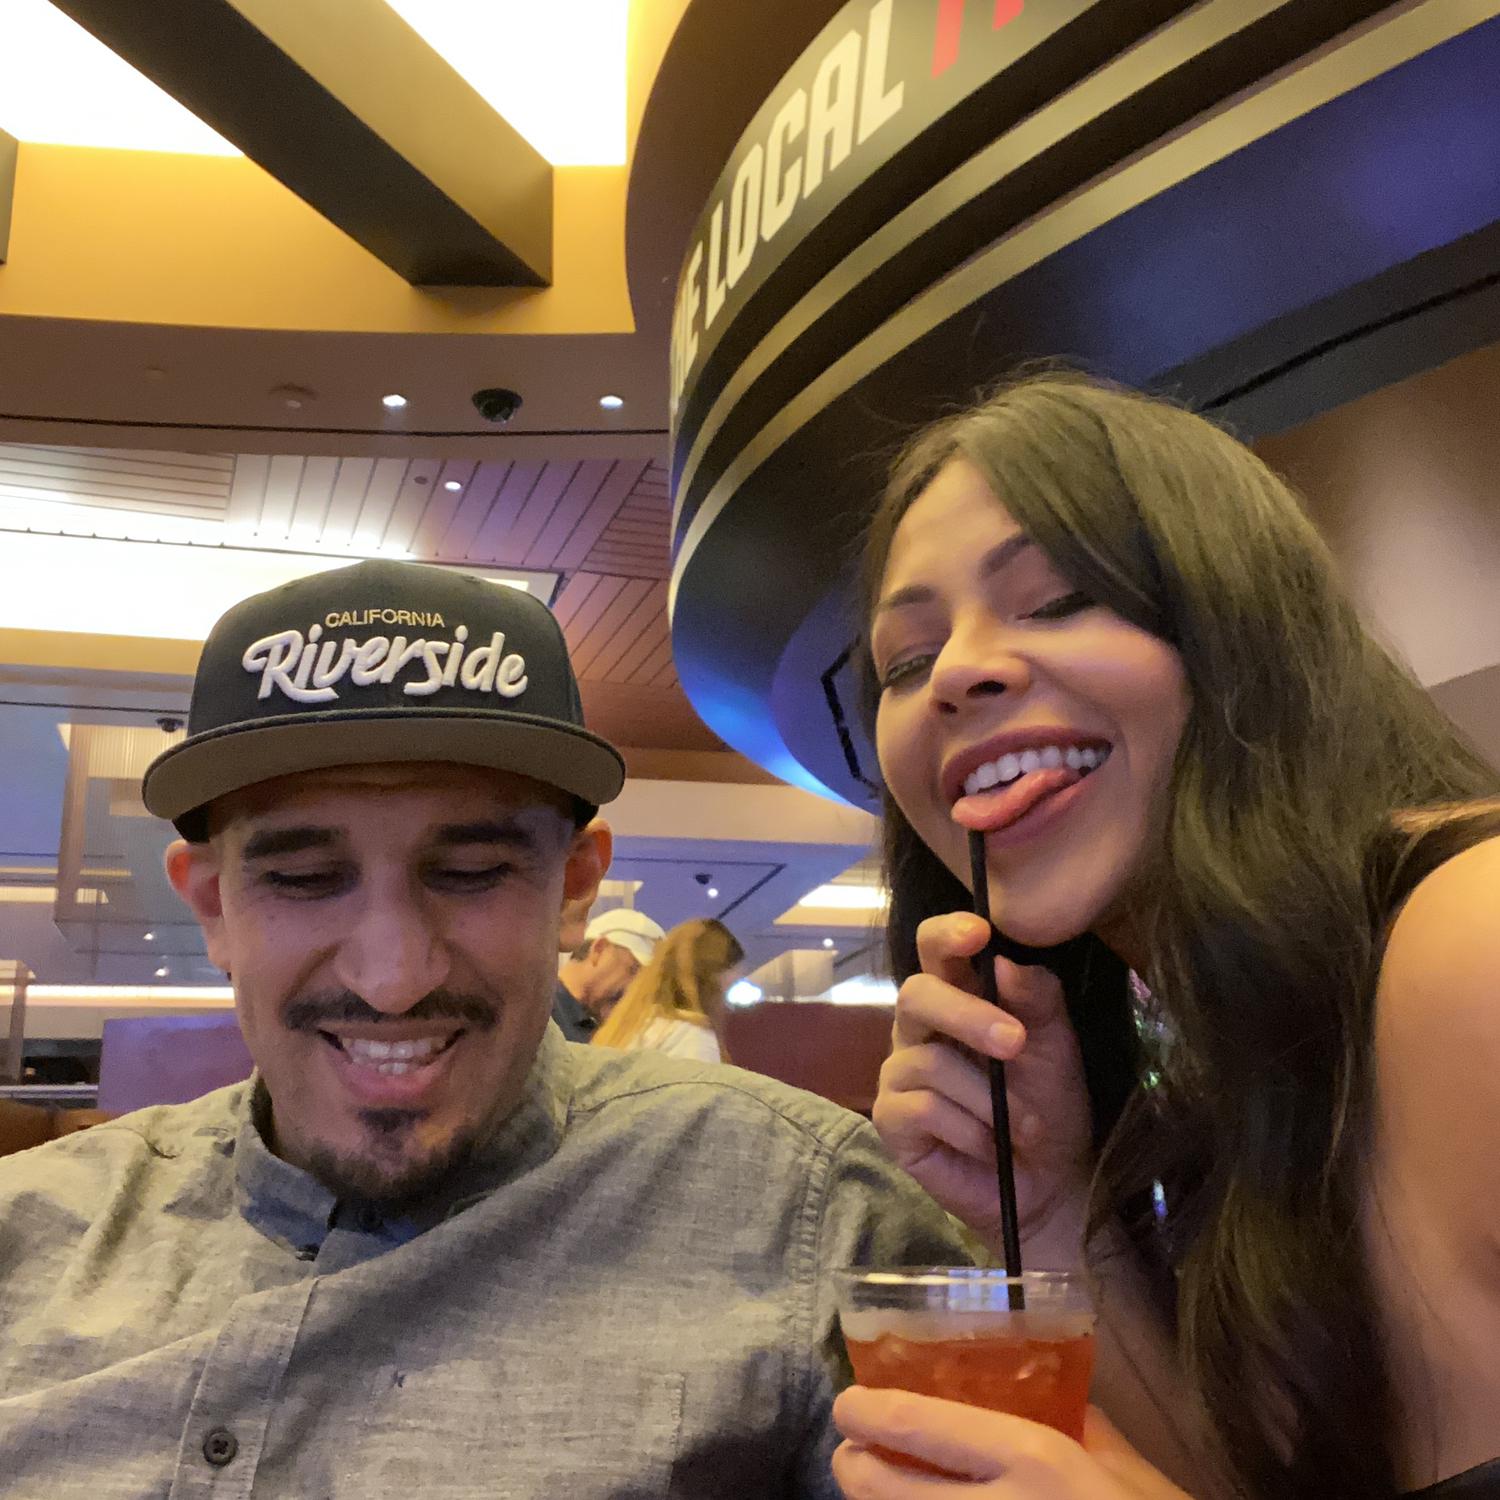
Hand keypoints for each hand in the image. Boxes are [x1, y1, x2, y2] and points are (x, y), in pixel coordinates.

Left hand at [832, 1388, 1195, 1498]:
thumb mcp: (1131, 1472)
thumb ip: (1084, 1425)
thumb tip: (1049, 1387)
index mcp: (1034, 1463)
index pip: (918, 1426)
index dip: (867, 1411)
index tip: (848, 1401)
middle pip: (879, 1488)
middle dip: (852, 1463)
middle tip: (853, 1450)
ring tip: (878, 1489)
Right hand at [872, 913, 1091, 1250]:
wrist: (1050, 1182)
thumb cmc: (1050, 1105)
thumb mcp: (1057, 1046)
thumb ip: (1038, 999)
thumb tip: (1004, 963)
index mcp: (959, 996)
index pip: (934, 950)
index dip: (947, 934)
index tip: (978, 933)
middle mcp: (921, 1029)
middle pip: (916, 995)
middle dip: (967, 1016)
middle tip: (1016, 1044)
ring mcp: (901, 1073)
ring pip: (929, 1062)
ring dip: (989, 1099)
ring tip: (1023, 1127)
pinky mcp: (891, 1120)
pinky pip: (921, 1109)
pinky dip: (969, 1129)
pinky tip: (989, 1146)